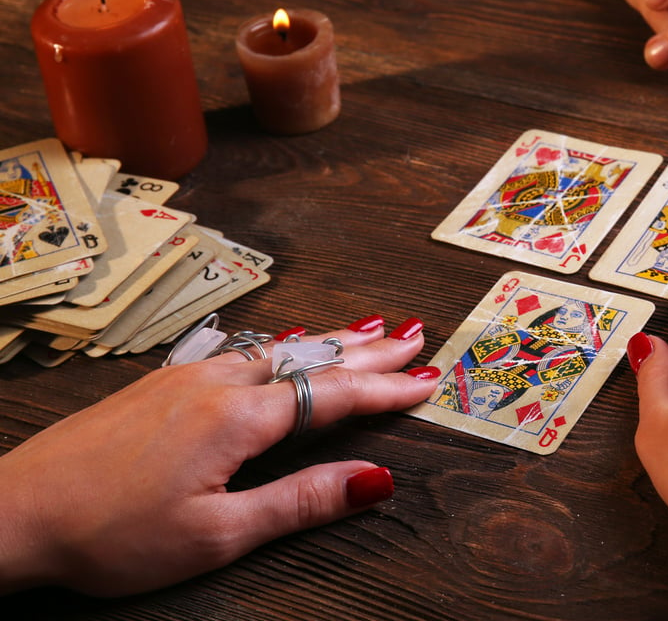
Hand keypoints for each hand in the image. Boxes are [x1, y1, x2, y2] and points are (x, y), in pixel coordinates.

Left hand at [0, 314, 436, 595]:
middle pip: (311, 357)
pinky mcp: (159, 383)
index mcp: (238, 418)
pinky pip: (241, 352)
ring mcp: (185, 377)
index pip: (333, 395)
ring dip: (329, 341)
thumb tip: (373, 479)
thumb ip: (300, 501)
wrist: (14, 511)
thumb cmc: (110, 533)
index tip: (428, 382)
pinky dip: (283, 346)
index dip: (385, 390)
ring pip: (277, 348)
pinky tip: (284, 344)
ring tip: (368, 331)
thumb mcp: (217, 535)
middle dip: (369, 350)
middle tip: (414, 335)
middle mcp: (217, 383)